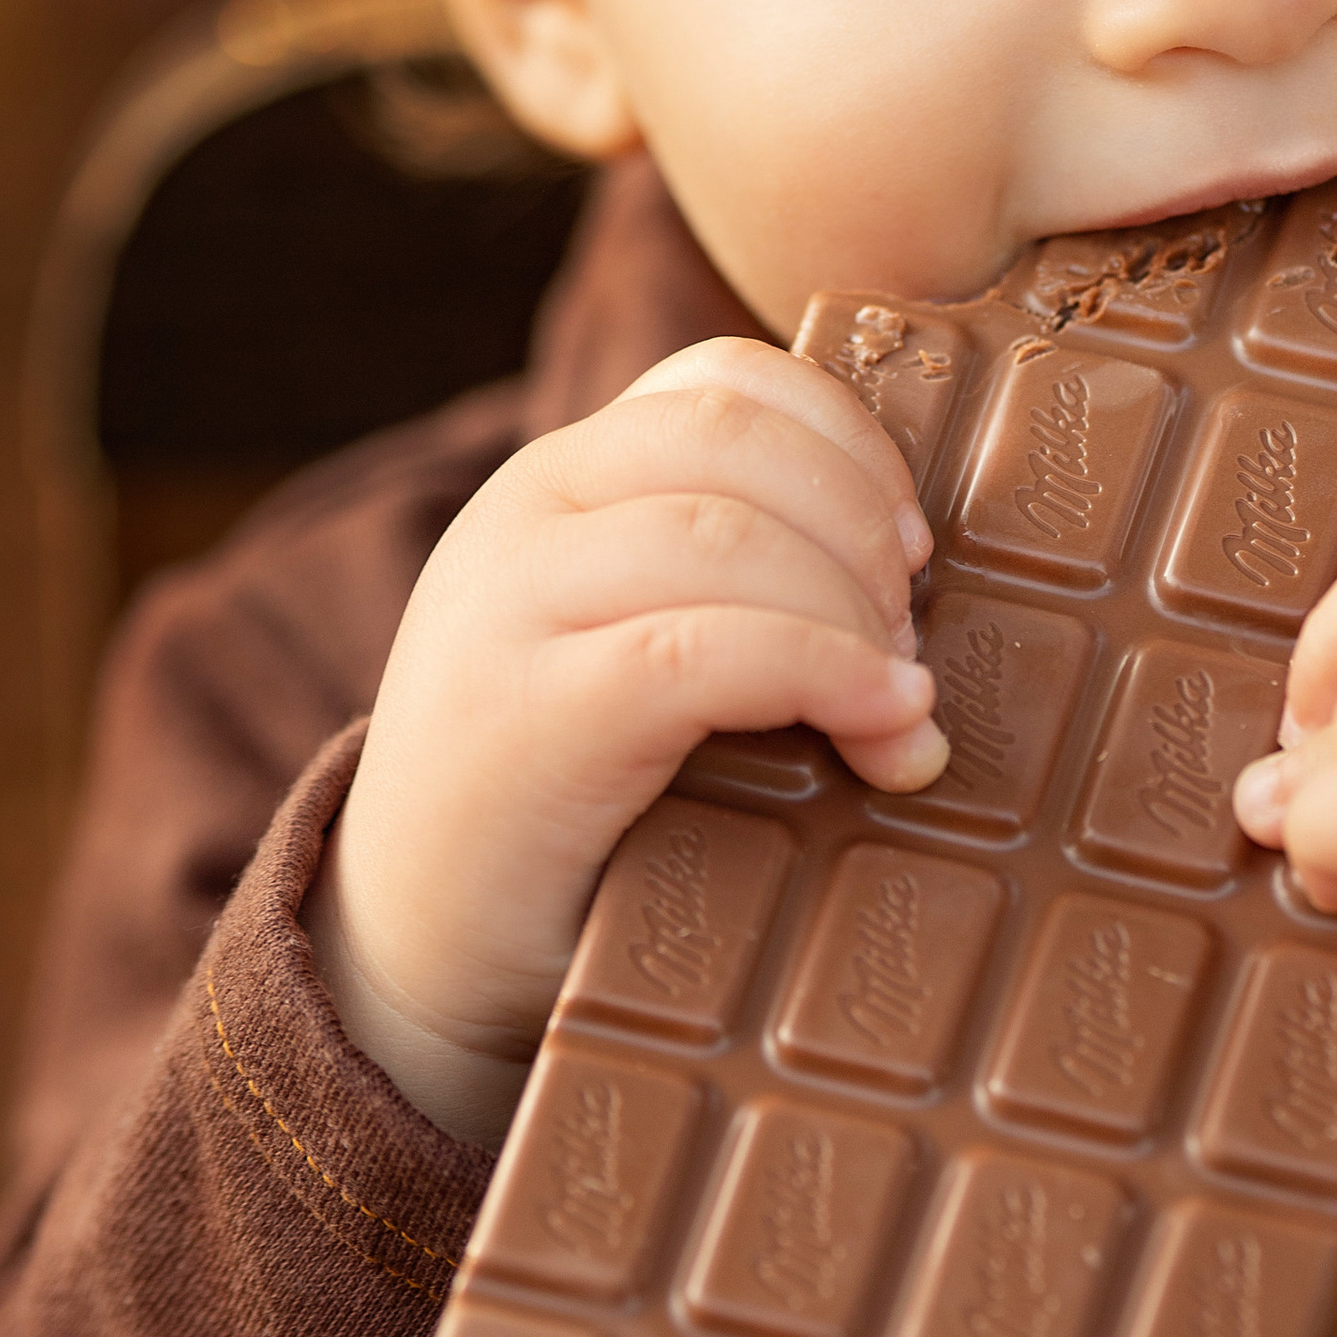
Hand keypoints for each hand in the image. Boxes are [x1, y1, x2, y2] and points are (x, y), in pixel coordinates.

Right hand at [308, 342, 941, 1143]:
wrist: (418, 955)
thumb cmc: (579, 803)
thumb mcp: (634, 640)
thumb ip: (725, 571)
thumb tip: (918, 560)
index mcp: (559, 481)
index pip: (722, 380)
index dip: (848, 439)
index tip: (912, 543)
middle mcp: (520, 517)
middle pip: (736, 443)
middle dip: (861, 527)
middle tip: (913, 640)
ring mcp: (507, 612)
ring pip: (728, 537)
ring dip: (855, 614)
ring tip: (901, 704)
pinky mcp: (525, 720)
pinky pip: (702, 654)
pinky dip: (824, 677)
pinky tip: (886, 733)